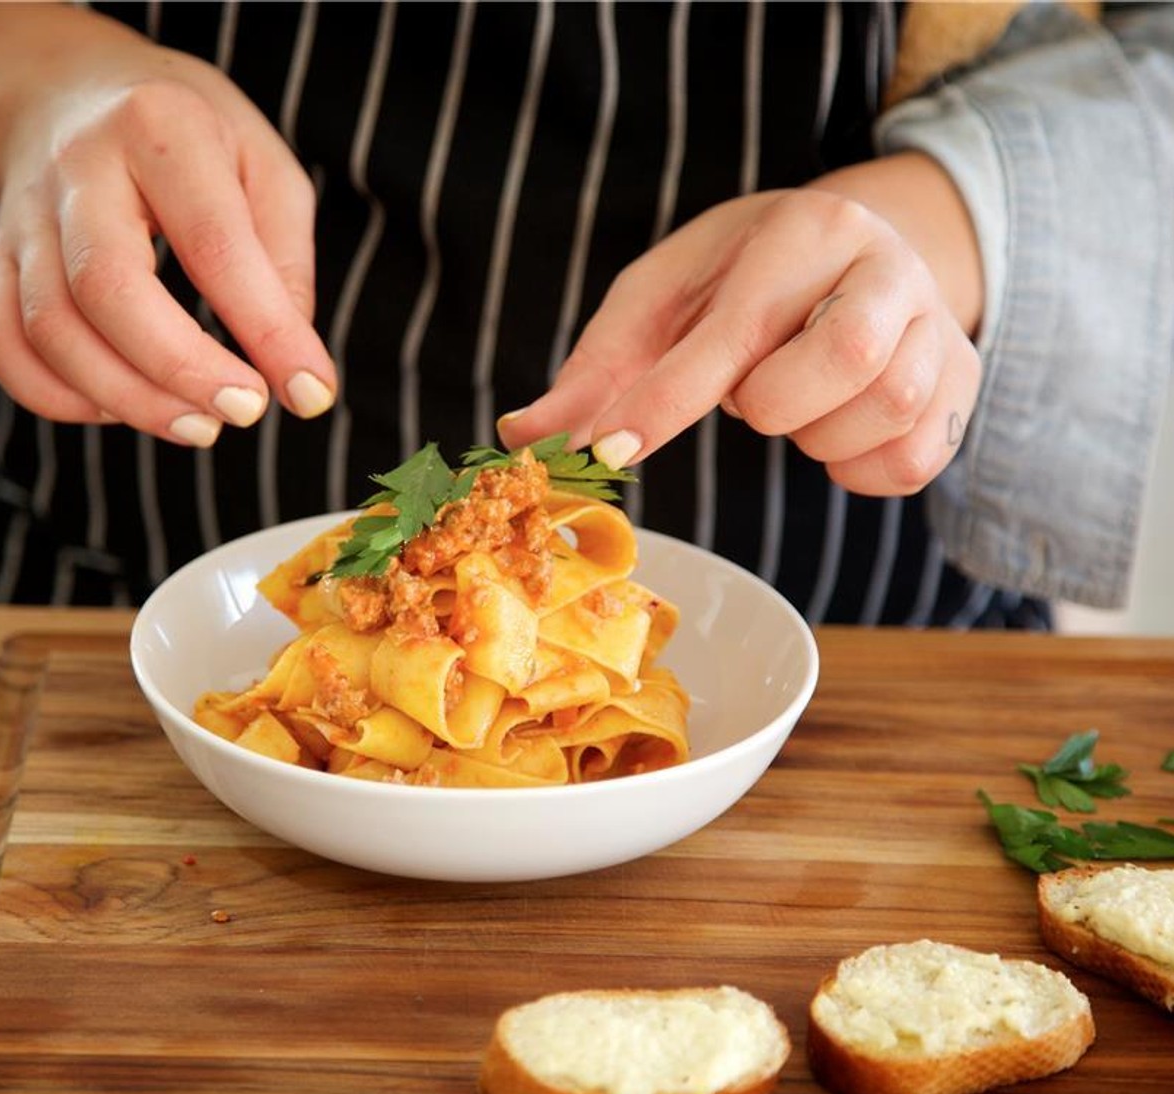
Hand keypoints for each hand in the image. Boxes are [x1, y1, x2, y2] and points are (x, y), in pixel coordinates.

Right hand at [0, 34, 336, 444]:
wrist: (66, 92)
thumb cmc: (189, 139)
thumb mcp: (263, 166)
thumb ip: (286, 262)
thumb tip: (293, 366)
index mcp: (160, 128)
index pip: (213, 243)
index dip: (264, 329)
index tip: (308, 392)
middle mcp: (77, 169)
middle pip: (106, 289)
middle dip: (181, 370)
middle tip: (244, 412)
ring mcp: (23, 218)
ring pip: (50, 329)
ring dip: (129, 399)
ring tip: (198, 424)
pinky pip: (3, 347)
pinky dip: (62, 398)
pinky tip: (123, 406)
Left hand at [498, 155, 982, 496]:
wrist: (857, 248)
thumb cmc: (740, 279)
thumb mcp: (662, 300)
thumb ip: (597, 370)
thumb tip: (521, 435)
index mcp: (804, 231)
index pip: (736, 328)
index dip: (670, 399)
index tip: (614, 450)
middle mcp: (885, 267)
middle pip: (844, 362)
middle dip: (775, 403)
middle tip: (754, 390)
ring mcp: (940, 324)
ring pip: (886, 414)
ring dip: (815, 437)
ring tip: (794, 400)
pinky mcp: (964, 384)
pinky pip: (913, 461)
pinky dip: (857, 470)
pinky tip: (832, 432)